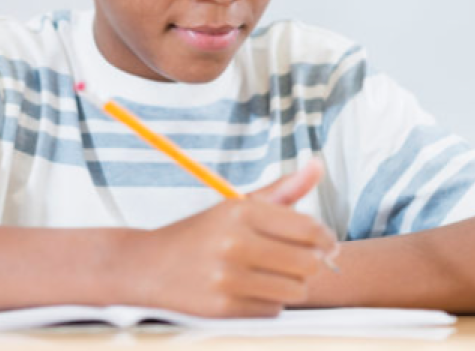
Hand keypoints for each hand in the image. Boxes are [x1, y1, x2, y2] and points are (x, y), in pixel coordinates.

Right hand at [126, 159, 336, 317]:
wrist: (148, 266)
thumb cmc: (200, 234)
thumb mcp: (236, 207)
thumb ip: (281, 190)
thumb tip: (318, 164)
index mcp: (240, 212)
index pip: (310, 229)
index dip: (327, 239)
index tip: (326, 244)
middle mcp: (234, 243)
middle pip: (309, 264)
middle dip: (310, 264)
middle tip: (296, 261)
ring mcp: (227, 277)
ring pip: (296, 290)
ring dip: (290, 286)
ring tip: (271, 275)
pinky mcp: (223, 307)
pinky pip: (273, 310)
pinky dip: (268, 302)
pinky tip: (248, 290)